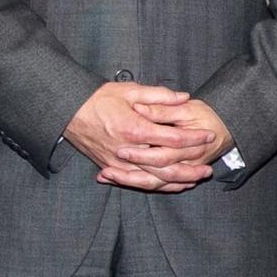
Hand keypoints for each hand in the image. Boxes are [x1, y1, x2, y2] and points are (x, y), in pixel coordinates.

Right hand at [66, 82, 214, 192]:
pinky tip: (173, 185)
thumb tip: (184, 97)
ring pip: (154, 179)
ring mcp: (118, 162)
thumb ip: (159, 95)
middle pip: (166, 165)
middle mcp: (127, 150)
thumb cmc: (99, 98)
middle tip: (208, 167)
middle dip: (190, 167)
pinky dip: (158, 186)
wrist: (67, 110)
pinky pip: (138, 183)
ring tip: (196, 179)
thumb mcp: (130, 90)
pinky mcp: (110, 168)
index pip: (172, 138)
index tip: (208, 135)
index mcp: (134, 128)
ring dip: (178, 181)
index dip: (193, 137)